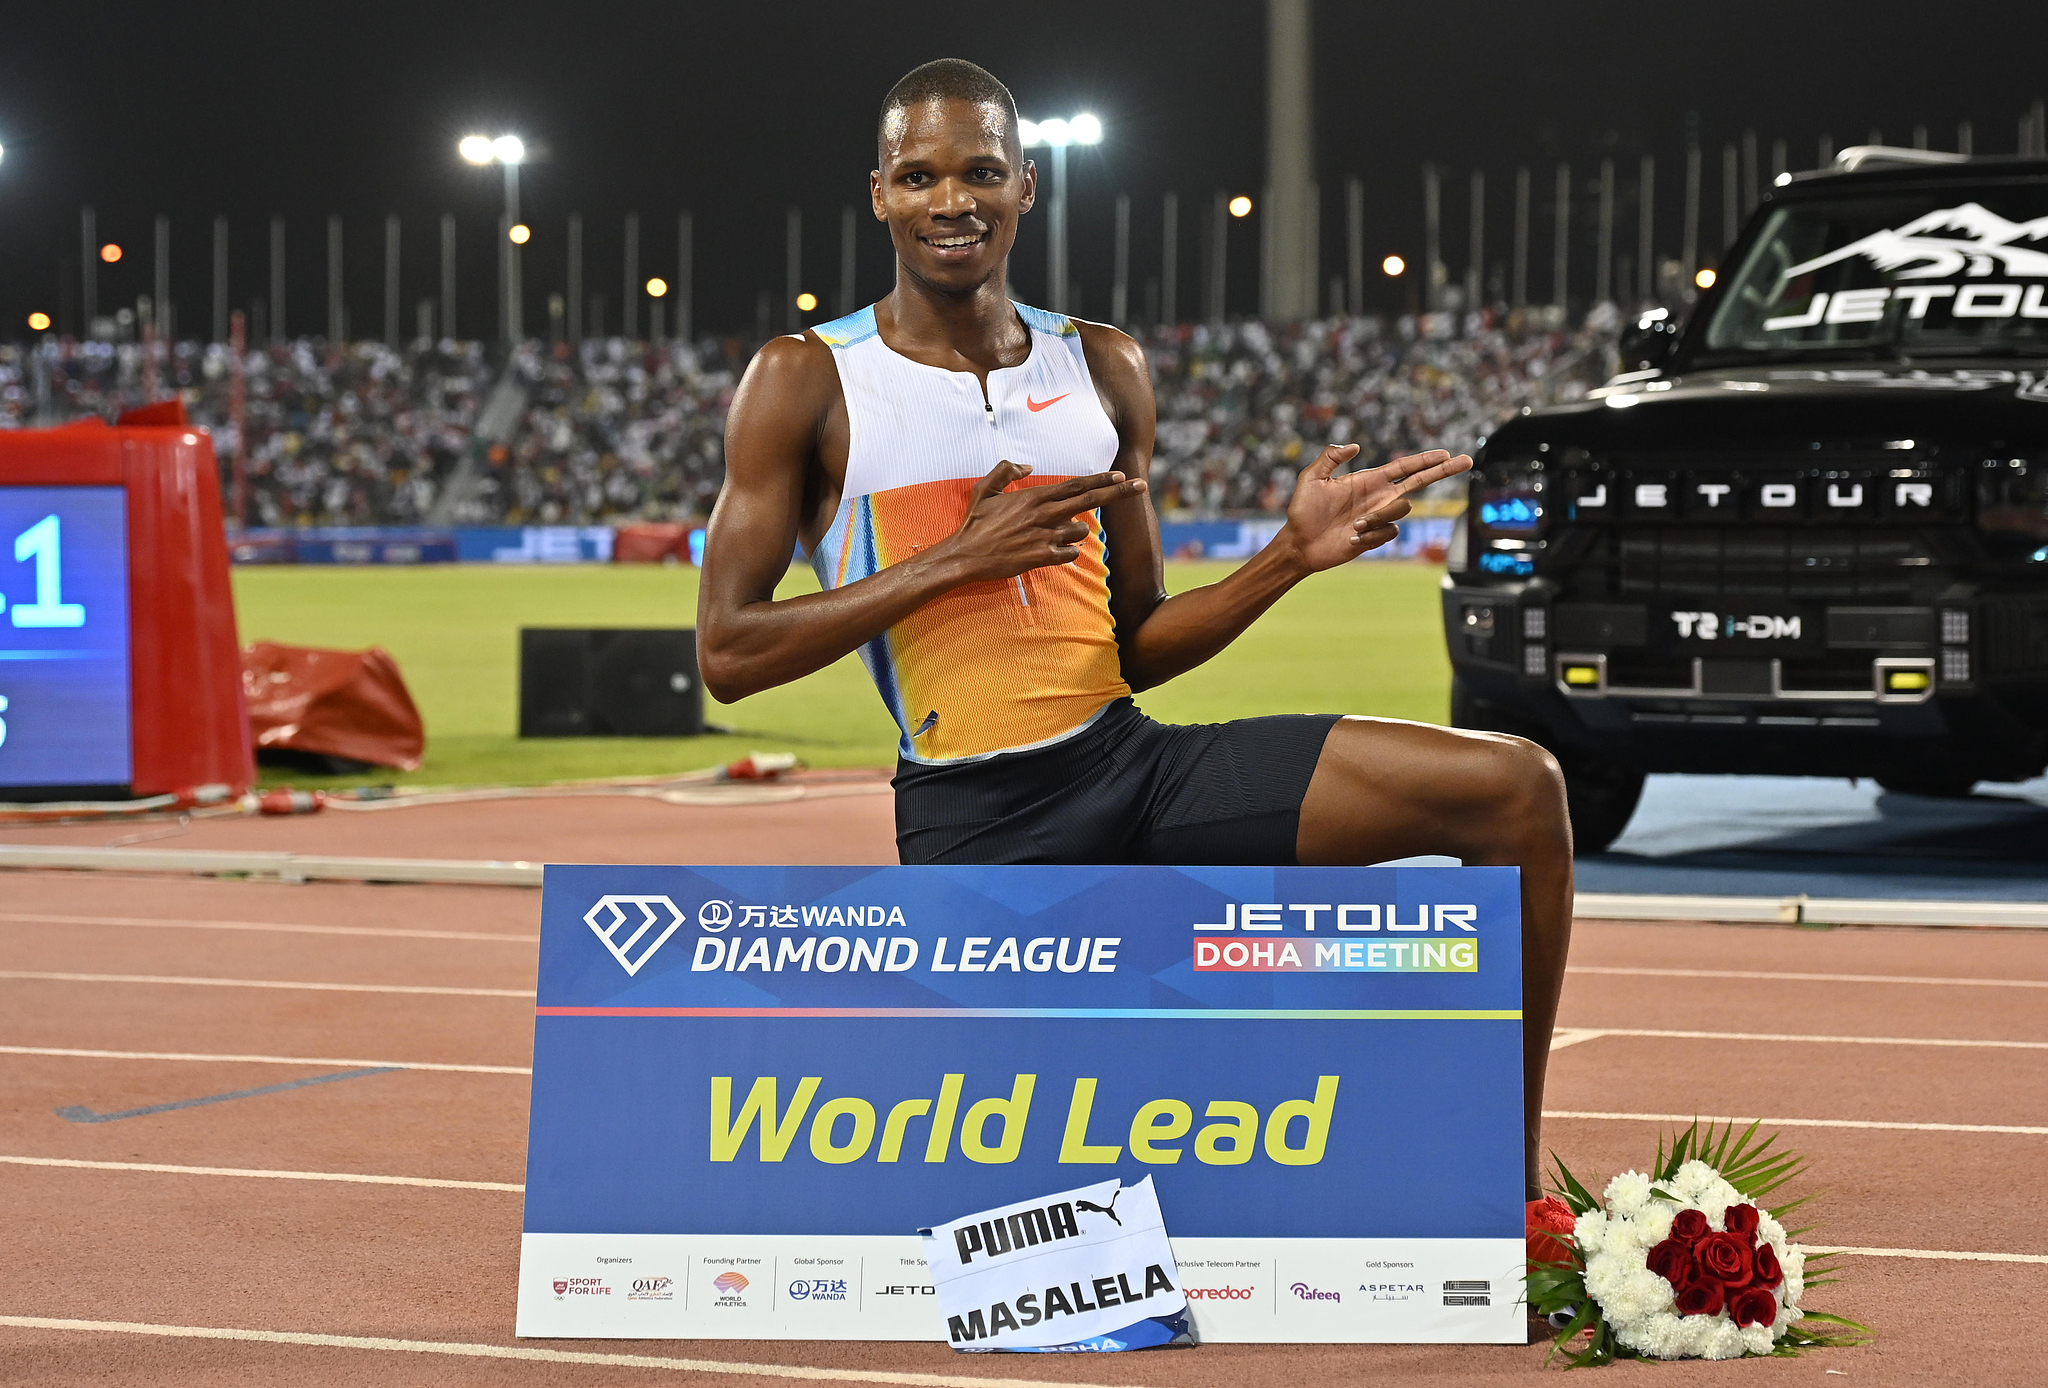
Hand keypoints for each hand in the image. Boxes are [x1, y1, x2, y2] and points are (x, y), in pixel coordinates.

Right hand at [935, 460, 1147, 582]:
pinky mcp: (1043, 557)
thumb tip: (1027, 467)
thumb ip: (1006, 471)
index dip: (1101, 479)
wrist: (965, 555)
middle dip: (1119, 492)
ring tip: (1053, 534)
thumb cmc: (974, 523)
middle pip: (1091, 500)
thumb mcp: (985, 489)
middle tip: (1141, 485)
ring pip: (1081, 531)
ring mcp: (1045, 536)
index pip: (1076, 485)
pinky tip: (1051, 551)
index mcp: (1034, 496)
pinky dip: (1066, 553)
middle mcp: (1045, 514)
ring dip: (1075, 532)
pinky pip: (1071, 554)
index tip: (1121, 474)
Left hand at [1277, 444, 1471, 572]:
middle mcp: (1379, 497)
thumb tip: (1356, 446)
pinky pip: (1389, 532)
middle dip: (1443, 471)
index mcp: (1369, 480)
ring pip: (1401, 510)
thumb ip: (1330, 457)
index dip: (1426, 460)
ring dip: (1379, 516)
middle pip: (1420, 483)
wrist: (1299, 543)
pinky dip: (1372, 534)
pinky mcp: (1376, 538)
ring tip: (1353, 524)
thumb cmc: (1302, 511)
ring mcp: (1379, 518)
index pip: (1405, 467)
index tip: (1446, 454)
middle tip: (1466, 461)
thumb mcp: (1311, 478)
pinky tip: (1352, 538)